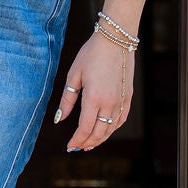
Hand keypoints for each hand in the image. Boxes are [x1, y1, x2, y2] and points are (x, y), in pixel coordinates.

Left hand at [54, 31, 133, 151]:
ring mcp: (121, 101)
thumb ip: (67, 100)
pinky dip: (112, 129)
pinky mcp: (128, 97)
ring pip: (111, 129)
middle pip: (99, 132)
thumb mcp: (74, 75)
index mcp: (94, 98)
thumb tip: (58, 119)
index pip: (85, 128)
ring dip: (100, 139)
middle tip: (76, 148)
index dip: (77, 140)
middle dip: (87, 143)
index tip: (69, 146)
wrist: (116, 39)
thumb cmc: (91, 54)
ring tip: (89, 144)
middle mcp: (110, 103)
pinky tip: (105, 131)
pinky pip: (121, 119)